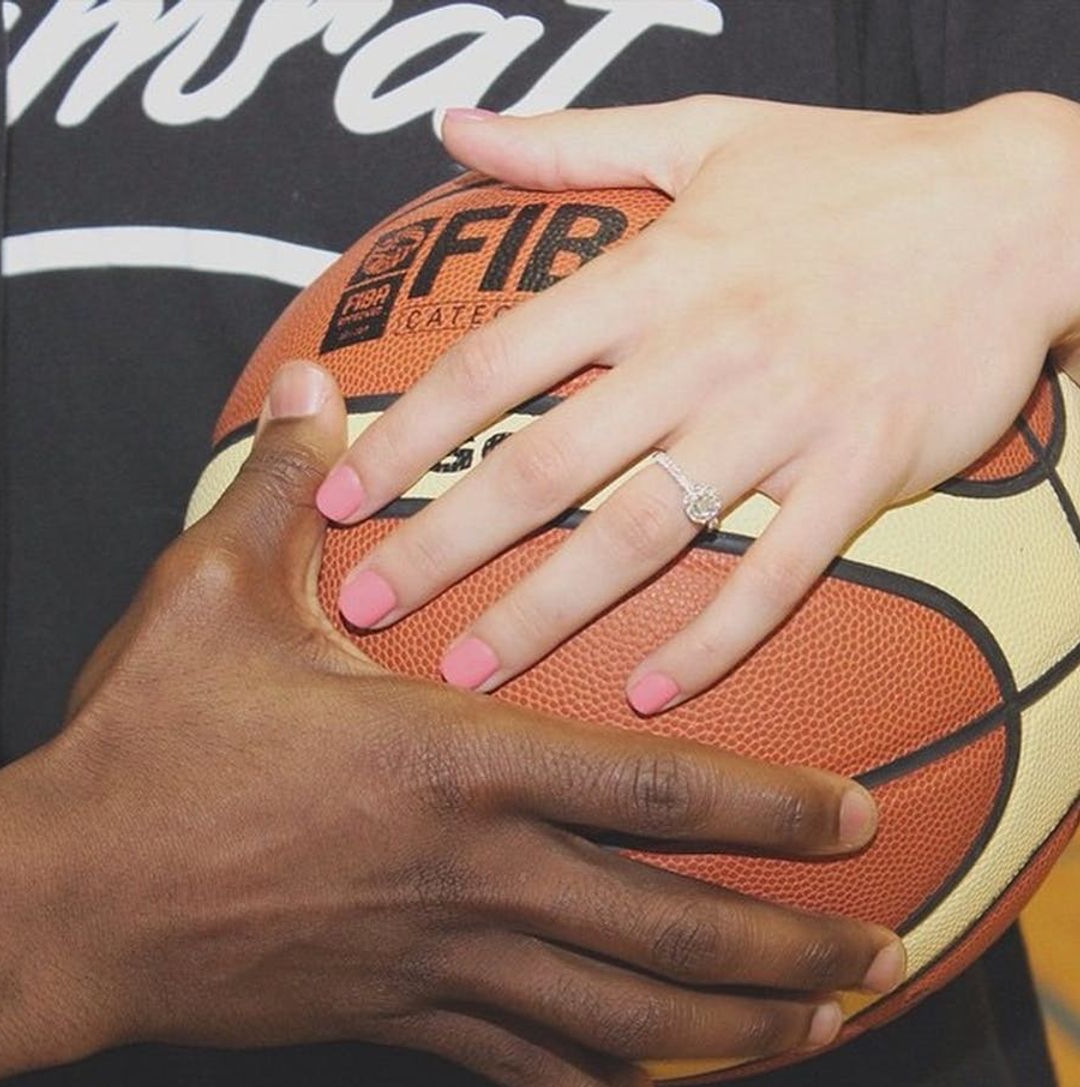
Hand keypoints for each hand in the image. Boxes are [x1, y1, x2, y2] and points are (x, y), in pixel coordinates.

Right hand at [45, 362, 901, 1086]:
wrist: (66, 896)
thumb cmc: (143, 741)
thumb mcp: (209, 593)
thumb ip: (286, 491)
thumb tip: (314, 389)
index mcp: (451, 761)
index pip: (652, 789)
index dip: (767, 803)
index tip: (851, 813)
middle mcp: (469, 874)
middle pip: (666, 931)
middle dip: (788, 948)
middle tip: (879, 951)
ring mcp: (435, 961)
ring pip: (614, 1020)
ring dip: (724, 1030)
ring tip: (809, 1030)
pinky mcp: (389, 1017)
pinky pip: (515, 1067)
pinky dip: (586, 1085)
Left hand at [317, 91, 1079, 711]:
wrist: (1026, 205)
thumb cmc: (855, 171)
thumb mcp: (706, 133)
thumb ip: (570, 143)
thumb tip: (456, 128)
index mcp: (653, 272)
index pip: (494, 363)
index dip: (404, 432)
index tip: (336, 492)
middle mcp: (702, 350)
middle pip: (541, 466)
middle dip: (442, 545)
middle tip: (362, 608)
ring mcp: (783, 419)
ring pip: (640, 535)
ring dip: (547, 613)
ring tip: (469, 673)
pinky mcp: (862, 472)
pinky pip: (775, 576)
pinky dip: (711, 640)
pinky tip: (647, 697)